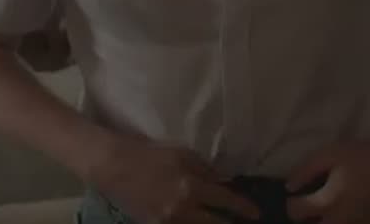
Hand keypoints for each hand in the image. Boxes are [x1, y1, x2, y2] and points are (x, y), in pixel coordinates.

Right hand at [90, 135, 260, 223]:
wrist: (113, 166)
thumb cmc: (149, 154)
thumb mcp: (182, 154)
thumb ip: (205, 169)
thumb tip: (225, 182)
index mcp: (191, 185)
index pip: (226, 201)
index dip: (244, 208)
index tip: (256, 213)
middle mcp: (182, 208)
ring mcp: (167, 221)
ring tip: (220, 223)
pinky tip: (197, 222)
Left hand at [285, 139, 369, 223]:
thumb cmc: (360, 156)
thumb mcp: (329, 155)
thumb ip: (305, 171)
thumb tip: (289, 187)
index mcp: (328, 202)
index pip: (296, 213)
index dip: (292, 203)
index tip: (296, 195)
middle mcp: (341, 221)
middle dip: (306, 220)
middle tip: (310, 208)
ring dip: (323, 223)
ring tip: (326, 211)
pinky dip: (341, 222)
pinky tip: (343, 213)